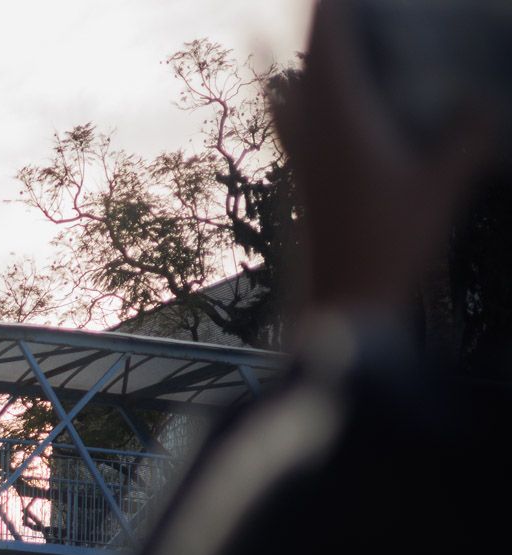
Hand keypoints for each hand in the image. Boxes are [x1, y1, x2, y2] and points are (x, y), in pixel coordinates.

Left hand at [274, 0, 494, 318]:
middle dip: (320, 30)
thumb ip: (464, 139)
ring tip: (320, 42)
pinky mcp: (302, 184)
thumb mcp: (442, 189)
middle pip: (305, 64)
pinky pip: (293, 125)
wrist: (343, 308)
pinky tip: (302, 104)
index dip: (331, 12)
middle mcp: (310, 136)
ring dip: (303, 62)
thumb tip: (481, 98)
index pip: (328, 49)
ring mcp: (301, 161)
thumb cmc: (391, 248)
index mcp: (340, 125)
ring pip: (291, 96)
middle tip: (336, 9)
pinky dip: (298, 99)